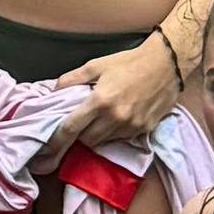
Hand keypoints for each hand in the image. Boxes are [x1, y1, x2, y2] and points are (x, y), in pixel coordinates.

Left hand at [48, 32, 177, 157]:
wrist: (167, 64)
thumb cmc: (129, 62)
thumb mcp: (96, 65)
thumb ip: (72, 79)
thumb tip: (53, 90)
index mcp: (99, 101)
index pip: (71, 128)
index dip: (56, 142)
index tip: (46, 150)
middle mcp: (115, 118)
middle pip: (87, 141)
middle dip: (79, 136)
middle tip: (79, 125)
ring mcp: (131, 126)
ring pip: (104, 142)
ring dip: (97, 135)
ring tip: (99, 120)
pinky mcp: (145, 130)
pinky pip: (122, 139)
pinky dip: (114, 133)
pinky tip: (116, 119)